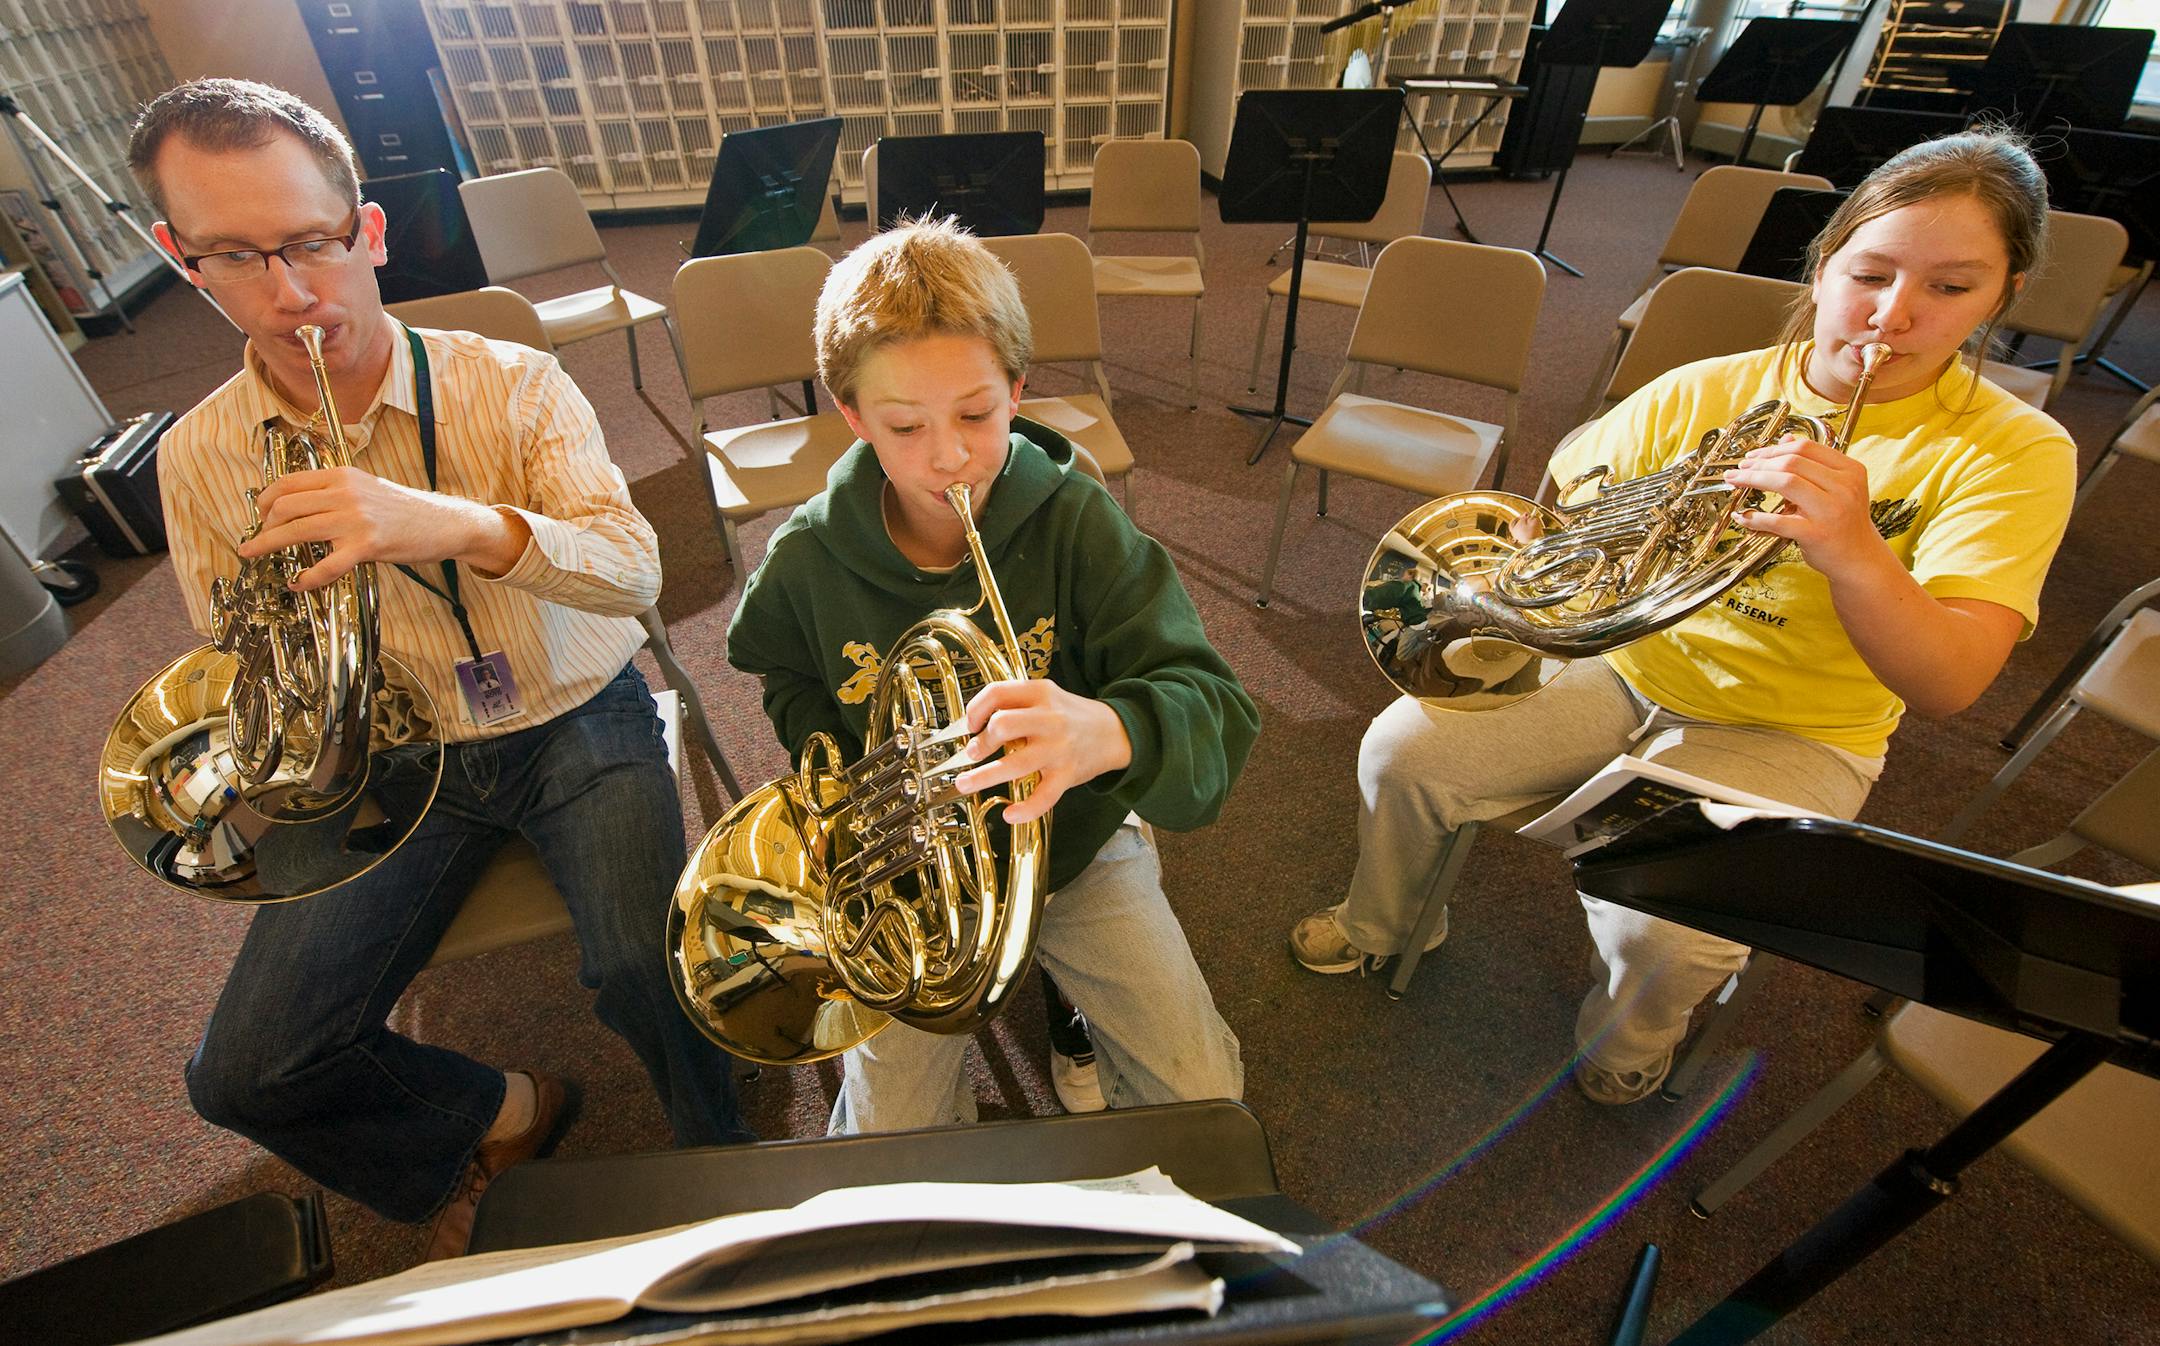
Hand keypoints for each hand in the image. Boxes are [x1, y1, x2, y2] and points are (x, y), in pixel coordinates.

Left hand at [238, 467, 527, 589]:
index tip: (260, 516)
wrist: (444, 523)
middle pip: (286, 506)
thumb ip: (335, 492)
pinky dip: (307, 577)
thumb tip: (299, 506)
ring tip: (254, 555)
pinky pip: (327, 565)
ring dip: (269, 545)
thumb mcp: (367, 488)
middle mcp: (346, 492)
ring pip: (297, 531)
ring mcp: (356, 519)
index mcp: (343, 475)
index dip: (266, 500)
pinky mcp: (367, 545)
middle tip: (255, 541)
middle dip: (263, 526)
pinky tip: (299, 583)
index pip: (289, 482)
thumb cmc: (405, 511)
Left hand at [952, 679, 1132, 825]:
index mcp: (1040, 693)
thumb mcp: (1046, 696)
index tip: (969, 725)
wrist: (1116, 732)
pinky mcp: (1068, 774)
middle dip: (980, 742)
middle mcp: (1049, 718)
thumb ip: (1015, 704)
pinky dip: (1024, 809)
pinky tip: (1009, 814)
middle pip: (1002, 725)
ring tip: (965, 783)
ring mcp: (1059, 748)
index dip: (975, 709)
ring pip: (1014, 764)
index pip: (997, 693)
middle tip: (972, 753)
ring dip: (983, 776)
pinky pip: (1043, 796)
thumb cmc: (1072, 716)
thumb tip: (975, 725)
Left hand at [1722, 435, 1880, 579]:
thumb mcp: (1836, 487)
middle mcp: (1845, 487)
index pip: (1806, 448)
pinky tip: (1743, 516)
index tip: (1754, 455)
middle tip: (1739, 469)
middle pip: (1792, 463)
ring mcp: (1831, 511)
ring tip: (1736, 482)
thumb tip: (1785, 439)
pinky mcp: (1817, 534)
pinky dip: (1756, 518)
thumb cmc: (1843, 521)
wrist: (1859, 559)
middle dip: (1759, 463)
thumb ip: (1812, 464)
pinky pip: (1778, 521)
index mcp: (1850, 470)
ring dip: (1754, 480)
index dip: (1774, 449)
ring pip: (1785, 483)